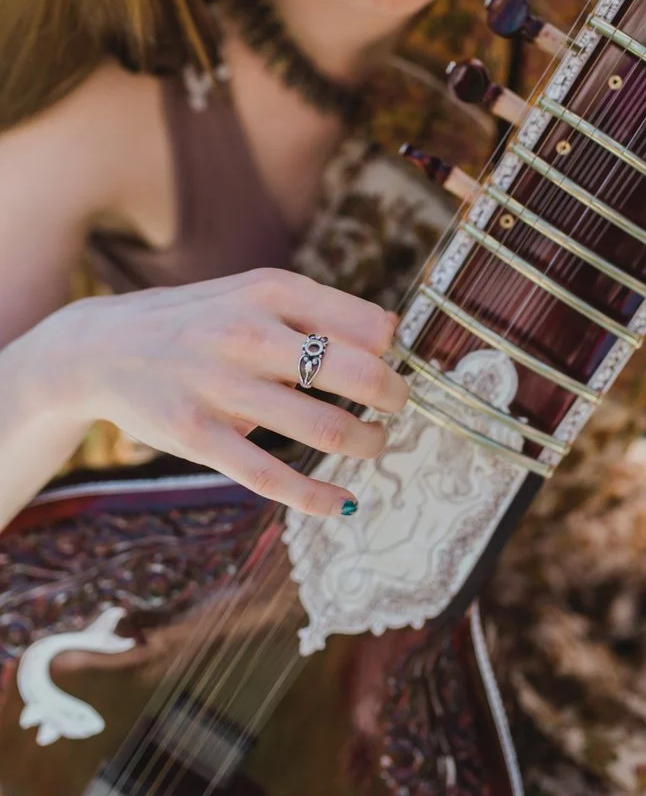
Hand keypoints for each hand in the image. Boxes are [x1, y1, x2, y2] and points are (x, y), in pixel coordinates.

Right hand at [46, 269, 407, 516]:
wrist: (98, 348)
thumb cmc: (195, 321)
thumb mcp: (251, 294)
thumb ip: (315, 310)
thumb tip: (390, 337)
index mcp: (271, 292)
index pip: (369, 325)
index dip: (393, 353)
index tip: (393, 367)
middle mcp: (248, 334)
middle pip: (357, 374)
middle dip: (394, 398)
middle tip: (397, 408)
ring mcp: (220, 387)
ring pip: (324, 428)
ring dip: (367, 444)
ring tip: (373, 444)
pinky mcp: (198, 437)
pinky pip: (272, 477)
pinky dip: (319, 498)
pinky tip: (345, 503)